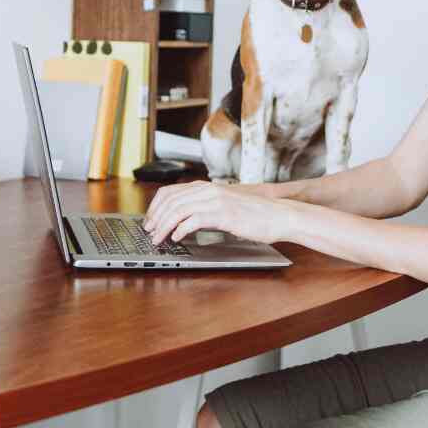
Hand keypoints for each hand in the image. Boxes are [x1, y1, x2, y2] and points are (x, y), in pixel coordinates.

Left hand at [142, 180, 296, 246]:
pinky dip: (180, 230)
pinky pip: (193, 220)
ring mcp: (215, 201)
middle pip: (170, 201)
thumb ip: (206, 209)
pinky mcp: (222, 214)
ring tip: (158, 239)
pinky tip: (177, 238)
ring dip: (164, 226)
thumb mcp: (225, 206)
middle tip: (149, 232)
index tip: (149, 221)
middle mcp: (208, 190)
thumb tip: (185, 220)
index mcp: (207, 187)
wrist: (278, 215)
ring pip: (178, 210)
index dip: (155, 207)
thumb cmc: (255, 214)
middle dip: (155, 218)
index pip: (170, 192)